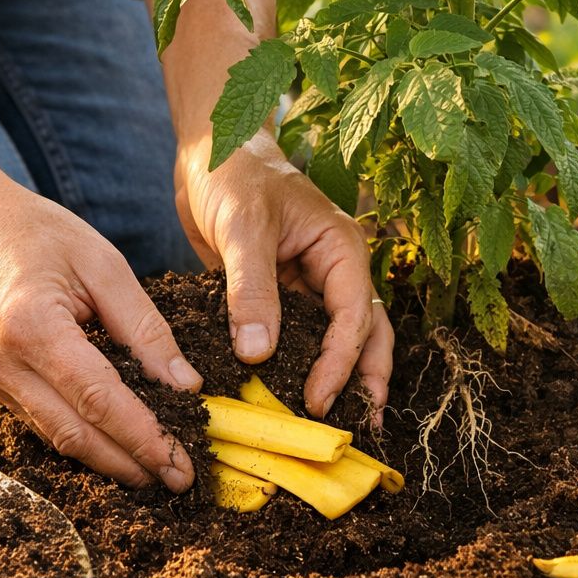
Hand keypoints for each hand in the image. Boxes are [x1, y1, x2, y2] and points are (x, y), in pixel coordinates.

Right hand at [0, 181, 200, 489]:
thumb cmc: (40, 236)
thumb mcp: (106, 266)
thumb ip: (146, 328)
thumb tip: (185, 386)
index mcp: (32, 327)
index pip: (98, 399)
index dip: (143, 437)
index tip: (181, 462)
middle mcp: (5, 365)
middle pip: (76, 435)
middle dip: (132, 464)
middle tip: (180, 479)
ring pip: (60, 440)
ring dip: (112, 462)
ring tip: (160, 471)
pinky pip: (47, 426)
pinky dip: (88, 443)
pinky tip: (123, 448)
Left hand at [175, 130, 394, 418]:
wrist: (211, 147)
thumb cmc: (234, 171)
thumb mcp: (242, 227)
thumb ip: (251, 290)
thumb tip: (258, 355)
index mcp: (341, 249)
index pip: (355, 316)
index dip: (340, 362)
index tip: (317, 400)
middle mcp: (335, 271)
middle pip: (366, 335)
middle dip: (364, 381)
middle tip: (358, 429)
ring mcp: (310, 285)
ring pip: (336, 340)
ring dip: (338, 379)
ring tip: (335, 425)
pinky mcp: (282, 295)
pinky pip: (296, 337)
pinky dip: (296, 367)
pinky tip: (286, 398)